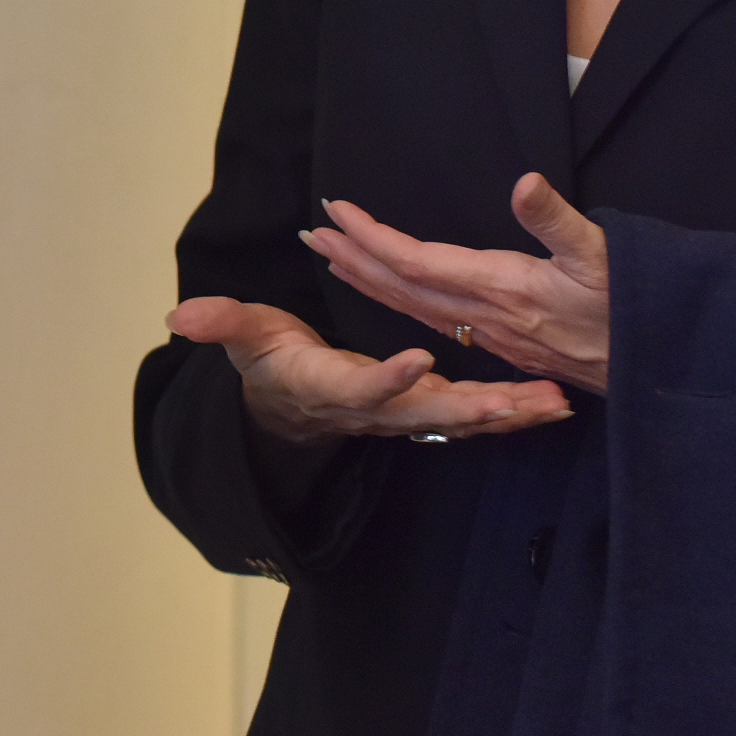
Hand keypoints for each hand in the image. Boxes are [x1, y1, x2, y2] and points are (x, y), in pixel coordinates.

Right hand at [167, 296, 570, 446]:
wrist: (289, 407)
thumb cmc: (270, 362)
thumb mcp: (245, 335)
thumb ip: (221, 324)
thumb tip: (179, 316)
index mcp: (335, 386)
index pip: (366, 384)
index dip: (392, 376)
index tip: (421, 358)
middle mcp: (376, 409)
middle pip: (431, 414)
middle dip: (478, 408)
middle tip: (522, 401)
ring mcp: (406, 414)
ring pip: (464, 419)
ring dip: (510, 413)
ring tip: (556, 404)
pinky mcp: (427, 410)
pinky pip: (476, 415)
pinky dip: (516, 412)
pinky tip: (556, 404)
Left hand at [300, 174, 610, 395]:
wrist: (660, 368)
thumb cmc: (636, 308)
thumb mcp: (603, 256)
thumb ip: (557, 220)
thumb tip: (523, 181)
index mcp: (499, 288)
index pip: (416, 261)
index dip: (371, 237)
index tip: (336, 211)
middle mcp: (486, 317)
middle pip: (402, 286)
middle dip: (354, 258)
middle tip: (312, 233)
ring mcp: (494, 336)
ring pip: (415, 308)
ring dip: (372, 281)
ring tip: (338, 260)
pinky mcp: (507, 345)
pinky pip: (438, 323)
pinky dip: (405, 302)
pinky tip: (397, 295)